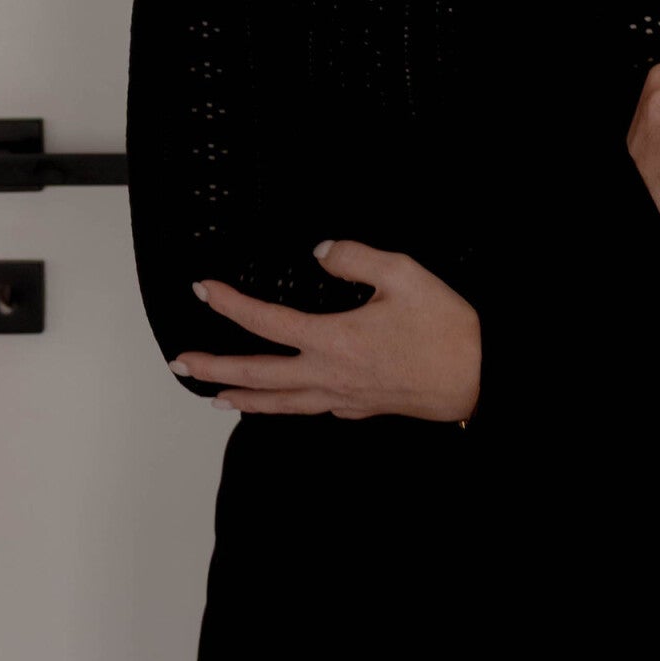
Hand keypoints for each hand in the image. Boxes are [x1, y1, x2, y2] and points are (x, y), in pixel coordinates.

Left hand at [170, 240, 481, 419]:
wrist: (478, 377)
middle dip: (214, 368)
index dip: (229, 305)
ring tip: (213, 397)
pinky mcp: (359, 409)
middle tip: (181, 363)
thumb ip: (355, 258)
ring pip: (280, 404)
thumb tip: (319, 251)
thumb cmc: (445, 328)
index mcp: (333, 339)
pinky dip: (285, 408)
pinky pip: (310, 410)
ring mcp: (342, 398)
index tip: (203, 290)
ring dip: (242, 399)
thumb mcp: (403, 275)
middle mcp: (329, 375)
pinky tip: (283, 404)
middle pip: (257, 376)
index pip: (266, 322)